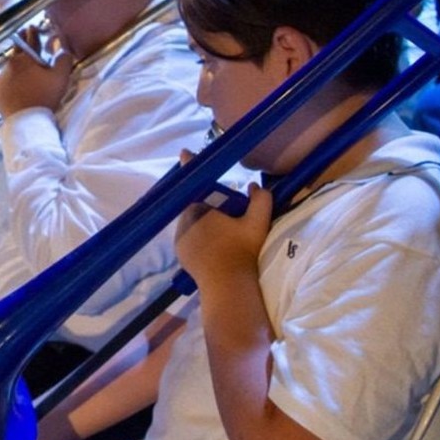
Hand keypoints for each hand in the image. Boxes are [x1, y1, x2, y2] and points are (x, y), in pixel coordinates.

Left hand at [0, 35, 73, 116]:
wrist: (25, 120)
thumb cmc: (45, 97)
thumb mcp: (61, 77)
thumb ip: (64, 59)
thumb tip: (64, 48)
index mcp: (26, 59)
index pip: (31, 40)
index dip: (33, 32)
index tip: (32, 26)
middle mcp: (11, 64)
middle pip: (17, 50)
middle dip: (21, 41)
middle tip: (23, 34)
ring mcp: (1, 77)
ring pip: (10, 66)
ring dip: (16, 64)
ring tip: (23, 67)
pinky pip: (4, 81)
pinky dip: (10, 80)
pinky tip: (16, 85)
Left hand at [174, 162, 271, 289]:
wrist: (228, 285)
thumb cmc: (242, 252)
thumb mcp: (258, 223)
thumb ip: (261, 200)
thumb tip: (255, 186)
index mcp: (198, 210)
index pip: (193, 183)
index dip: (191, 167)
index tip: (185, 153)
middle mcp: (183, 222)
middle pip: (194, 204)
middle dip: (207, 203)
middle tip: (225, 210)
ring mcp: (179, 239)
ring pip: (191, 221)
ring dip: (203, 220)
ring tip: (222, 229)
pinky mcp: (180, 253)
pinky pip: (189, 237)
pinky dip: (199, 235)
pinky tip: (214, 243)